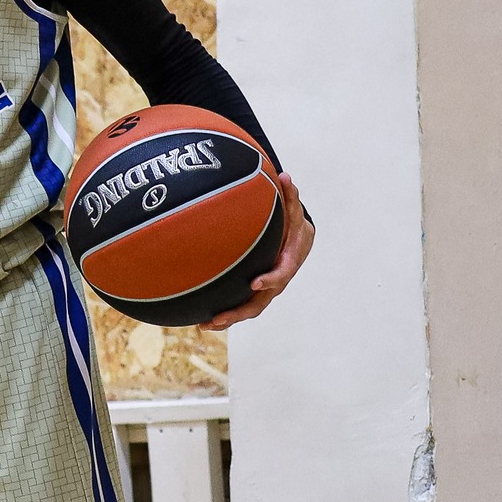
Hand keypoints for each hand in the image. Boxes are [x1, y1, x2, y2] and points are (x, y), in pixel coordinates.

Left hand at [201, 173, 313, 329]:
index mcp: (289, 262)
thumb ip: (290, 196)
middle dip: (240, 311)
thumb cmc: (293, 223)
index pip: (281, 273)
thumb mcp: (293, 210)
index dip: (270, 279)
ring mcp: (267, 290)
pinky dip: (225, 312)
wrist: (299, 240)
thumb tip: (285, 176)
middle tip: (218, 317)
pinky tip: (202, 318)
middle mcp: (278, 281)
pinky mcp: (256, 292)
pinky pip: (242, 304)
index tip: (255, 283)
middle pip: (261, 301)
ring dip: (229, 318)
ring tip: (205, 325)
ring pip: (249, 308)